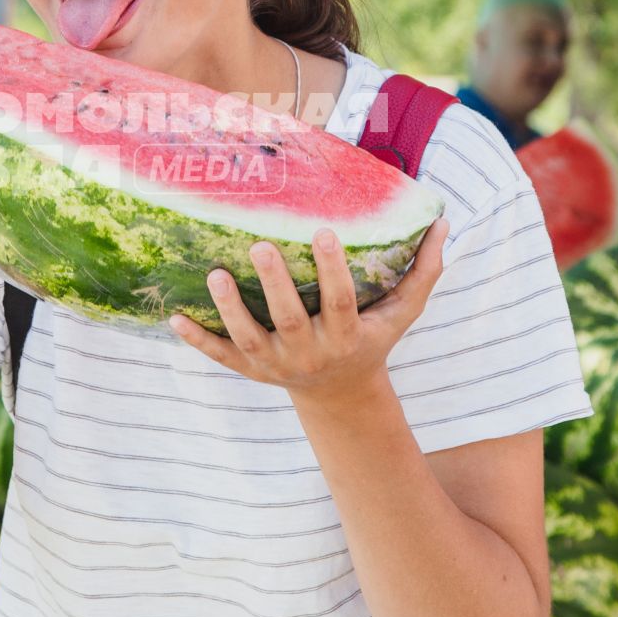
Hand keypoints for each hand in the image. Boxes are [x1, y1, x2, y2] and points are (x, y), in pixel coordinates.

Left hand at [170, 220, 448, 401]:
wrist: (340, 394)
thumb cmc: (372, 337)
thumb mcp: (402, 312)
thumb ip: (424, 271)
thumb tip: (444, 222)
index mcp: (347, 336)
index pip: (341, 301)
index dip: (332, 270)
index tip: (324, 232)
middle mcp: (310, 353)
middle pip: (291, 320)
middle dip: (275, 285)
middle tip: (260, 246)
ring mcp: (275, 364)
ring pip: (249, 338)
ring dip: (230, 309)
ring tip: (215, 274)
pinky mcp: (249, 370)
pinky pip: (220, 356)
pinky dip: (197, 340)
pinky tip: (173, 318)